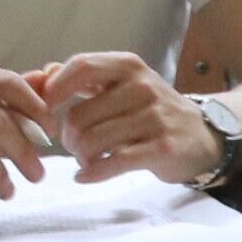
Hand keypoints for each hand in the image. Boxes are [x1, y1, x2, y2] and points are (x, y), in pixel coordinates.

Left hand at [39, 54, 216, 185]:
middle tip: (73, 145)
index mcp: (128, 66)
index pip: (81, 67)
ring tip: (86, 158)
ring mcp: (155, 117)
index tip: (43, 110)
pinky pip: (114, 162)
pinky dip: (93, 173)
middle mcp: (142, 86)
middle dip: (68, 136)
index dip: (55, 89)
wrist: (201, 136)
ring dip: (80, 156)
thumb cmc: (150, 110)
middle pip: (80, 113)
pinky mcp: (163, 147)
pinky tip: (85, 175)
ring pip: (93, 140)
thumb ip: (80, 79)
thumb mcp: (120, 85)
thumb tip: (39, 76)